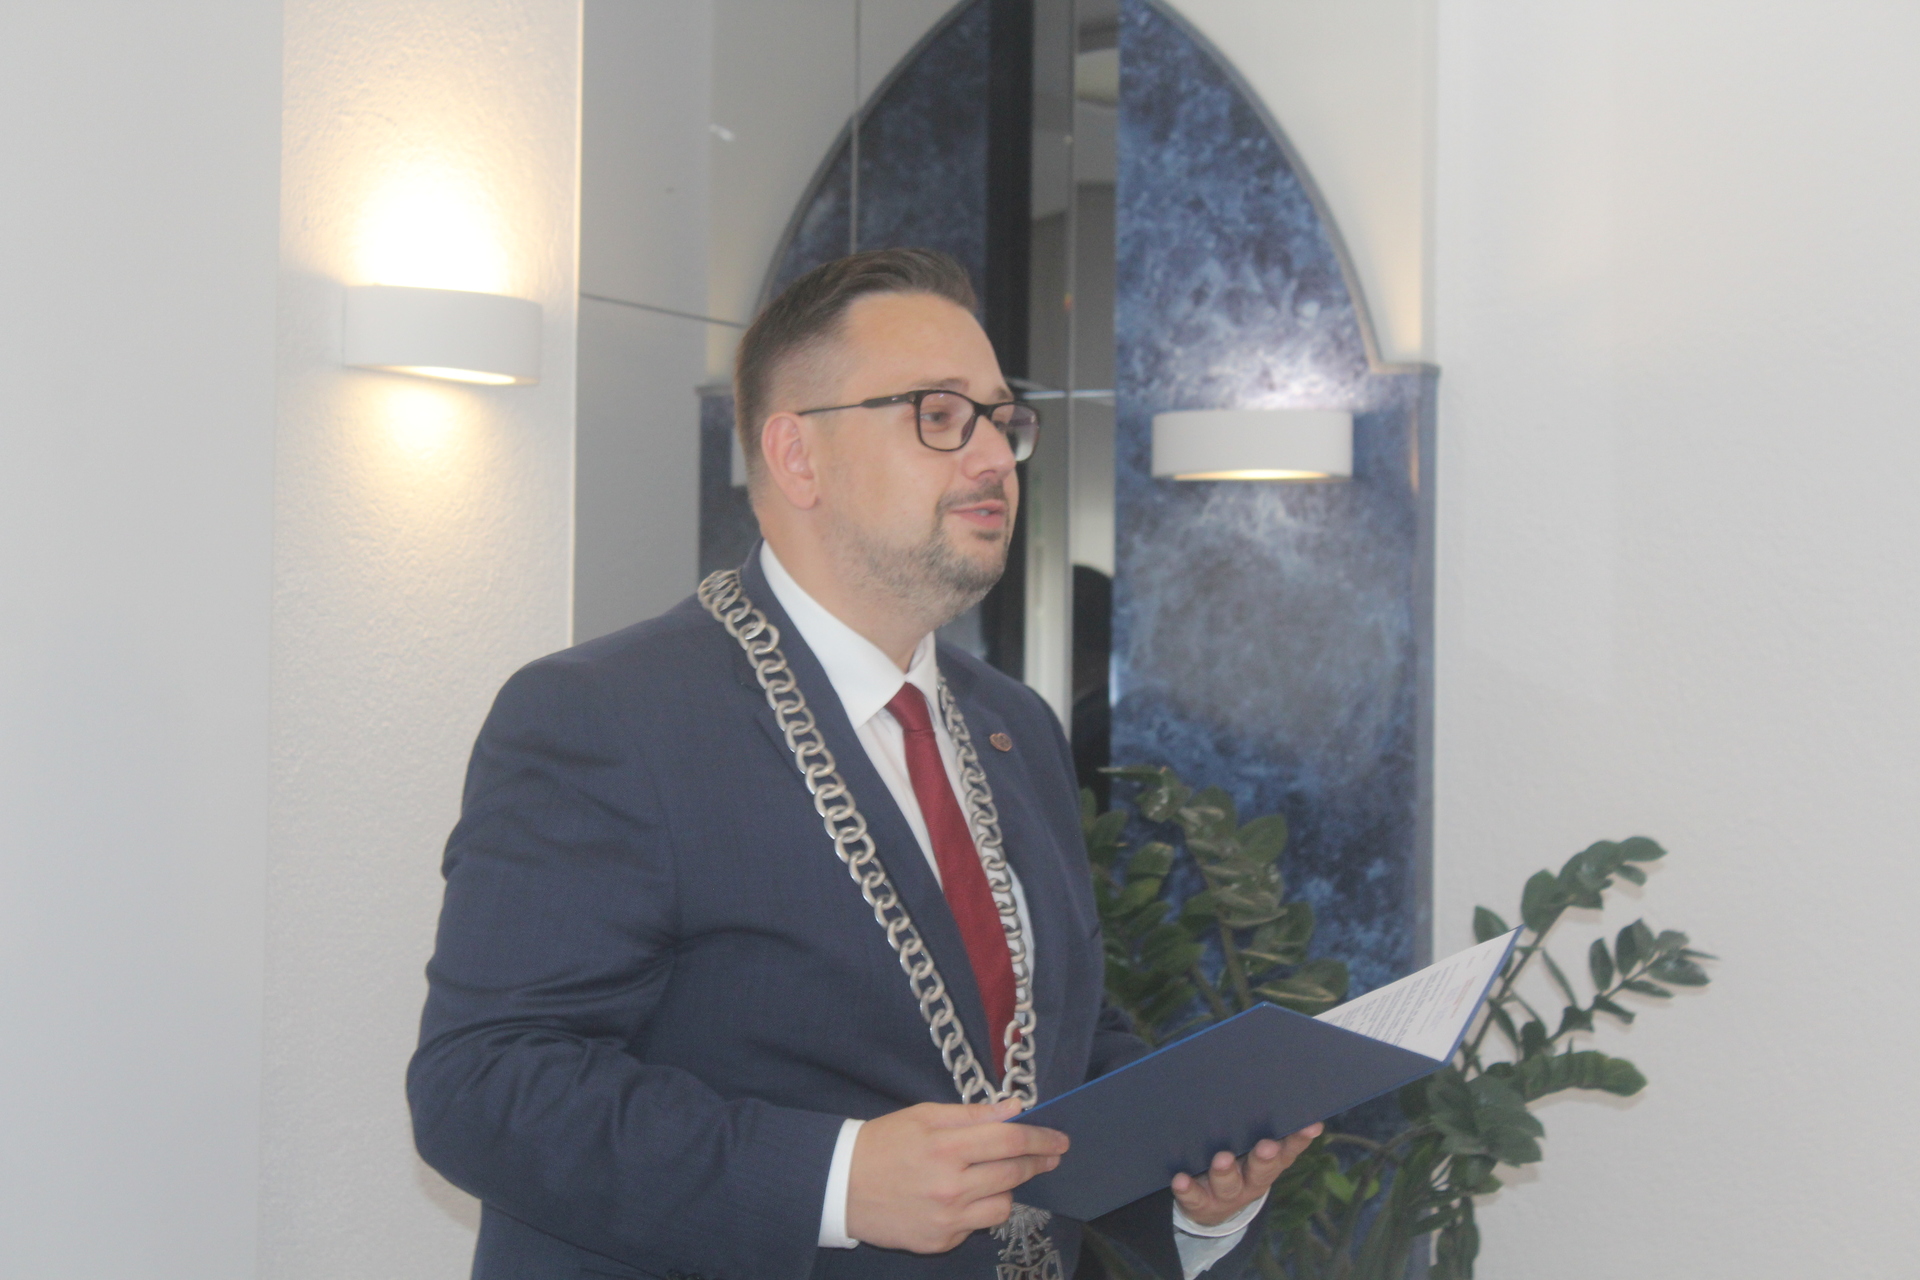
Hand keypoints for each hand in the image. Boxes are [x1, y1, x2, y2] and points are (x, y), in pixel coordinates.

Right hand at [846, 1098, 1069, 1253]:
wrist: (840, 1186)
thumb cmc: (884, 1142)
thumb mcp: (924, 1115)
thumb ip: (973, 1114)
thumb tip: (1015, 1109)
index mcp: (946, 1148)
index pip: (1010, 1141)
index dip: (1041, 1139)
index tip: (1060, 1139)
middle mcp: (950, 1188)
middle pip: (1013, 1174)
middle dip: (1037, 1162)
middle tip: (1049, 1155)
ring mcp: (947, 1221)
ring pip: (1003, 1206)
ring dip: (1007, 1188)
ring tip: (994, 1176)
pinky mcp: (940, 1243)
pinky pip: (977, 1226)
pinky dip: (978, 1210)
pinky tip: (964, 1197)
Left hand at [1171, 1123, 1321, 1227]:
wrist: (1211, 1209)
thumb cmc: (1236, 1165)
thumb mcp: (1252, 1152)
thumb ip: (1262, 1127)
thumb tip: (1279, 1092)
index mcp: (1267, 1166)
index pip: (1288, 1151)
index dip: (1299, 1139)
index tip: (1311, 1125)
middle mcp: (1251, 1181)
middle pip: (1261, 1170)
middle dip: (1264, 1158)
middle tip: (1267, 1146)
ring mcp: (1226, 1195)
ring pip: (1228, 1184)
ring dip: (1225, 1171)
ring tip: (1222, 1159)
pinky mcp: (1201, 1204)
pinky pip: (1195, 1198)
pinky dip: (1188, 1189)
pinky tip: (1180, 1180)